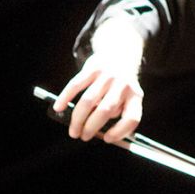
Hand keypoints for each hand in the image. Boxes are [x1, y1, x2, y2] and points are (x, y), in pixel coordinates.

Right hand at [53, 19, 145, 142]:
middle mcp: (123, 85)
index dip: (120, 131)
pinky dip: (65, 98)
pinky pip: (76, 85)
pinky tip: (58, 108)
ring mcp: (108, 76)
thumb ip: (116, 114)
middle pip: (106, 110)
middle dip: (92, 127)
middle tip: (83, 137)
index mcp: (135, 96)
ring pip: (89, 101)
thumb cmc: (120, 86)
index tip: (106, 138)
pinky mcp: (93, 68)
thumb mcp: (127, 98)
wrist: (120, 55)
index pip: (132, 117)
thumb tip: (98, 133)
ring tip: (73, 130)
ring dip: (78, 119)